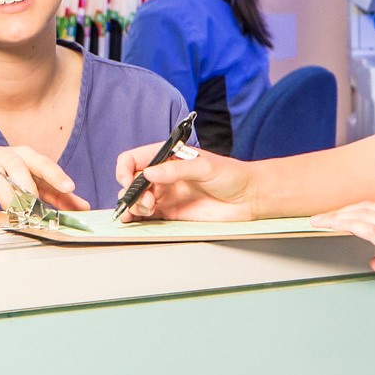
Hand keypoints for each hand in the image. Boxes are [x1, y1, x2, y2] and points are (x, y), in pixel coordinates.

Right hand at [0, 144, 87, 213]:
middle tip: (37, 204)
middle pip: (18, 166)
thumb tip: (82, 207)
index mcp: (23, 156)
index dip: (56, 175)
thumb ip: (55, 193)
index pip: (42, 163)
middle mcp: (3, 157)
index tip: (69, 187)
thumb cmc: (3, 172)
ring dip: (6, 195)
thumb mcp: (28, 178)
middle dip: (28, 185)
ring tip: (15, 212)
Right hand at [115, 143, 256, 221]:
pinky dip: (136, 217)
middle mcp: (164, 174)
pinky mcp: (171, 212)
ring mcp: (166, 193)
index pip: (135, 158)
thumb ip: (177, 169)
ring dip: (133, 205)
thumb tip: (149, 173)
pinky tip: (134, 219)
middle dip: (131, 191)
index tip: (129, 180)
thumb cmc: (232, 175)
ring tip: (146, 210)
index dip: (126, 169)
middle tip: (146, 201)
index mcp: (169, 156)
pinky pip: (146, 215)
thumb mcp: (205, 167)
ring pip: (137, 199)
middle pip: (132, 181)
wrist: (249, 198)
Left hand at [310, 203, 374, 305]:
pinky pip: (370, 227)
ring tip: (320, 220)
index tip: (337, 215)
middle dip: (341, 210)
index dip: (354, 210)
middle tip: (320, 216)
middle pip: (367, 207)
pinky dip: (348, 223)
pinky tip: (335, 225)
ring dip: (339, 216)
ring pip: (364, 213)